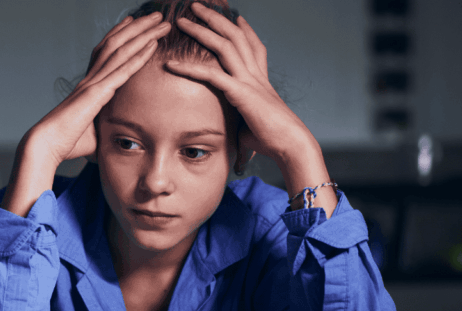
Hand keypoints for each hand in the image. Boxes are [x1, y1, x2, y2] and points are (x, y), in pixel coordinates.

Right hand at [23, 12, 169, 165]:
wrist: (47, 144)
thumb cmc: (68, 143)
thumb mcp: (93, 133)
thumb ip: (106, 128)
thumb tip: (119, 139)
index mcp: (87, 86)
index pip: (104, 52)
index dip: (118, 34)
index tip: (132, 21)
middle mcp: (90, 79)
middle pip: (116, 44)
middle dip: (138, 27)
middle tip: (156, 15)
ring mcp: (93, 83)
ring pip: (121, 50)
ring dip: (143, 34)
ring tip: (161, 21)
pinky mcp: (96, 94)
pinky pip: (122, 71)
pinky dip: (139, 56)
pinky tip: (152, 45)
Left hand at [163, 2, 316, 163]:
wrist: (291, 145)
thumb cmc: (273, 140)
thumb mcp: (252, 124)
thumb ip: (241, 120)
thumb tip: (235, 130)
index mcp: (261, 80)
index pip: (254, 48)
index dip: (246, 30)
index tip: (237, 17)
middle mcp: (256, 75)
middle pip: (236, 37)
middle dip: (216, 19)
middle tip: (198, 6)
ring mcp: (249, 81)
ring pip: (225, 45)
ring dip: (202, 30)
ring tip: (183, 20)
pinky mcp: (240, 93)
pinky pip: (211, 75)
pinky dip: (189, 69)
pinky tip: (170, 64)